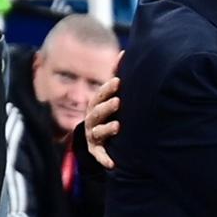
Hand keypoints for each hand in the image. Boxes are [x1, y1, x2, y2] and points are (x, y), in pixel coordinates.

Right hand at [85, 51, 123, 168]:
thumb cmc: (108, 111)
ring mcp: (93, 136)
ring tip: (117, 126)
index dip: (108, 88)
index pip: (100, 95)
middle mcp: (92, 119)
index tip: (118, 81)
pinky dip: (105, 160)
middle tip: (118, 101)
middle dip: (106, 106)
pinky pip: (99, 156)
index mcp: (96, 104)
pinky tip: (113, 164)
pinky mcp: (97, 151)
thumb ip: (116, 74)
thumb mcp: (111, 94)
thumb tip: (124, 52)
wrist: (96, 137)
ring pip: (97, 132)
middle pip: (97, 112)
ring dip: (106, 129)